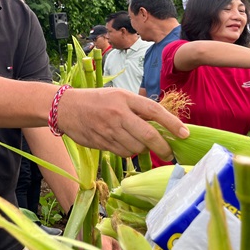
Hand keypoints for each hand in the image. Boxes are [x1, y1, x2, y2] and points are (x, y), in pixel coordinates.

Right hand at [57, 88, 187, 158]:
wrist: (65, 108)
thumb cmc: (95, 100)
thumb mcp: (117, 96)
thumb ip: (137, 108)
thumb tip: (161, 123)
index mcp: (124, 98)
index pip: (154, 111)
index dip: (172, 123)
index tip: (185, 134)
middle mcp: (117, 114)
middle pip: (148, 135)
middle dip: (162, 147)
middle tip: (169, 153)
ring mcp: (108, 129)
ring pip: (135, 147)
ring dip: (142, 149)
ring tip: (139, 144)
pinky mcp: (100, 142)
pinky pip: (122, 152)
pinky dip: (128, 151)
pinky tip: (123, 144)